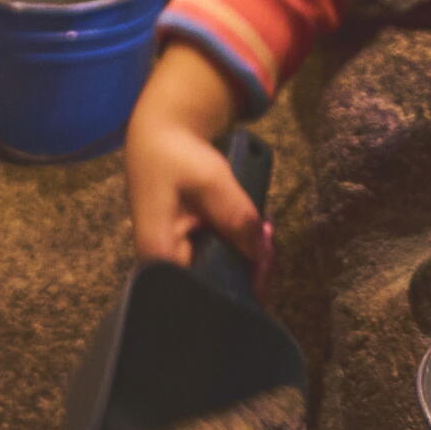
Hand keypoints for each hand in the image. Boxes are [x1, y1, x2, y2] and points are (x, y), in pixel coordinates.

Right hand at [125, 42, 263, 271]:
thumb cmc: (176, 156)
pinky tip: (257, 237)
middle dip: (248, 273)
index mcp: (160, 258)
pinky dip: (239, 250)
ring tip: (267, 236)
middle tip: (270, 245)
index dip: (237, 289)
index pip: (202, 295)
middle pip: (213, 289)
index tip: (265, 270)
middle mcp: (165, 268)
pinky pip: (219, 260)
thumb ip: (236, 216)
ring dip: (247, 260)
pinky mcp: (189, 249)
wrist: (159, 135)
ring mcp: (178, 259)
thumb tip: (262, 253)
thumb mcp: (210, 180)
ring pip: (220, 276)